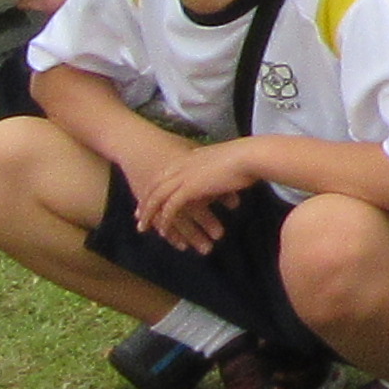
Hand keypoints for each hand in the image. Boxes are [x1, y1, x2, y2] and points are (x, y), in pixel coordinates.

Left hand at [127, 134, 265, 251]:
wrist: (250, 156)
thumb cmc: (245, 156)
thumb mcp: (224, 158)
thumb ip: (213, 163)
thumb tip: (214, 167)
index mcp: (188, 156)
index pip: (164, 174)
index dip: (154, 187)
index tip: (148, 199)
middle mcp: (181, 165)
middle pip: (155, 185)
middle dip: (145, 202)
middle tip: (138, 216)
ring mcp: (183, 177)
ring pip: (157, 198)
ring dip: (149, 214)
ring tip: (143, 228)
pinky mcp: (189, 189)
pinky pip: (169, 208)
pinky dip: (164, 220)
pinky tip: (162, 231)